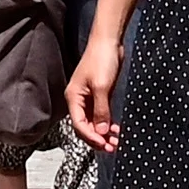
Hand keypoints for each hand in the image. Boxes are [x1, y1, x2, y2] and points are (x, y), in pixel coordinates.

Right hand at [64, 39, 123, 155]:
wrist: (108, 41)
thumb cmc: (101, 59)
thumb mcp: (101, 87)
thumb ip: (101, 110)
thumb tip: (100, 132)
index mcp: (74, 97)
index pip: (79, 125)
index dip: (91, 138)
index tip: (104, 145)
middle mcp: (78, 99)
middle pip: (85, 126)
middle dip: (97, 138)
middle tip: (111, 147)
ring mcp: (88, 97)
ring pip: (93, 121)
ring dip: (103, 133)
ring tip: (115, 141)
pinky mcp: (98, 93)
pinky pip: (99, 114)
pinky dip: (106, 123)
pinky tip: (115, 129)